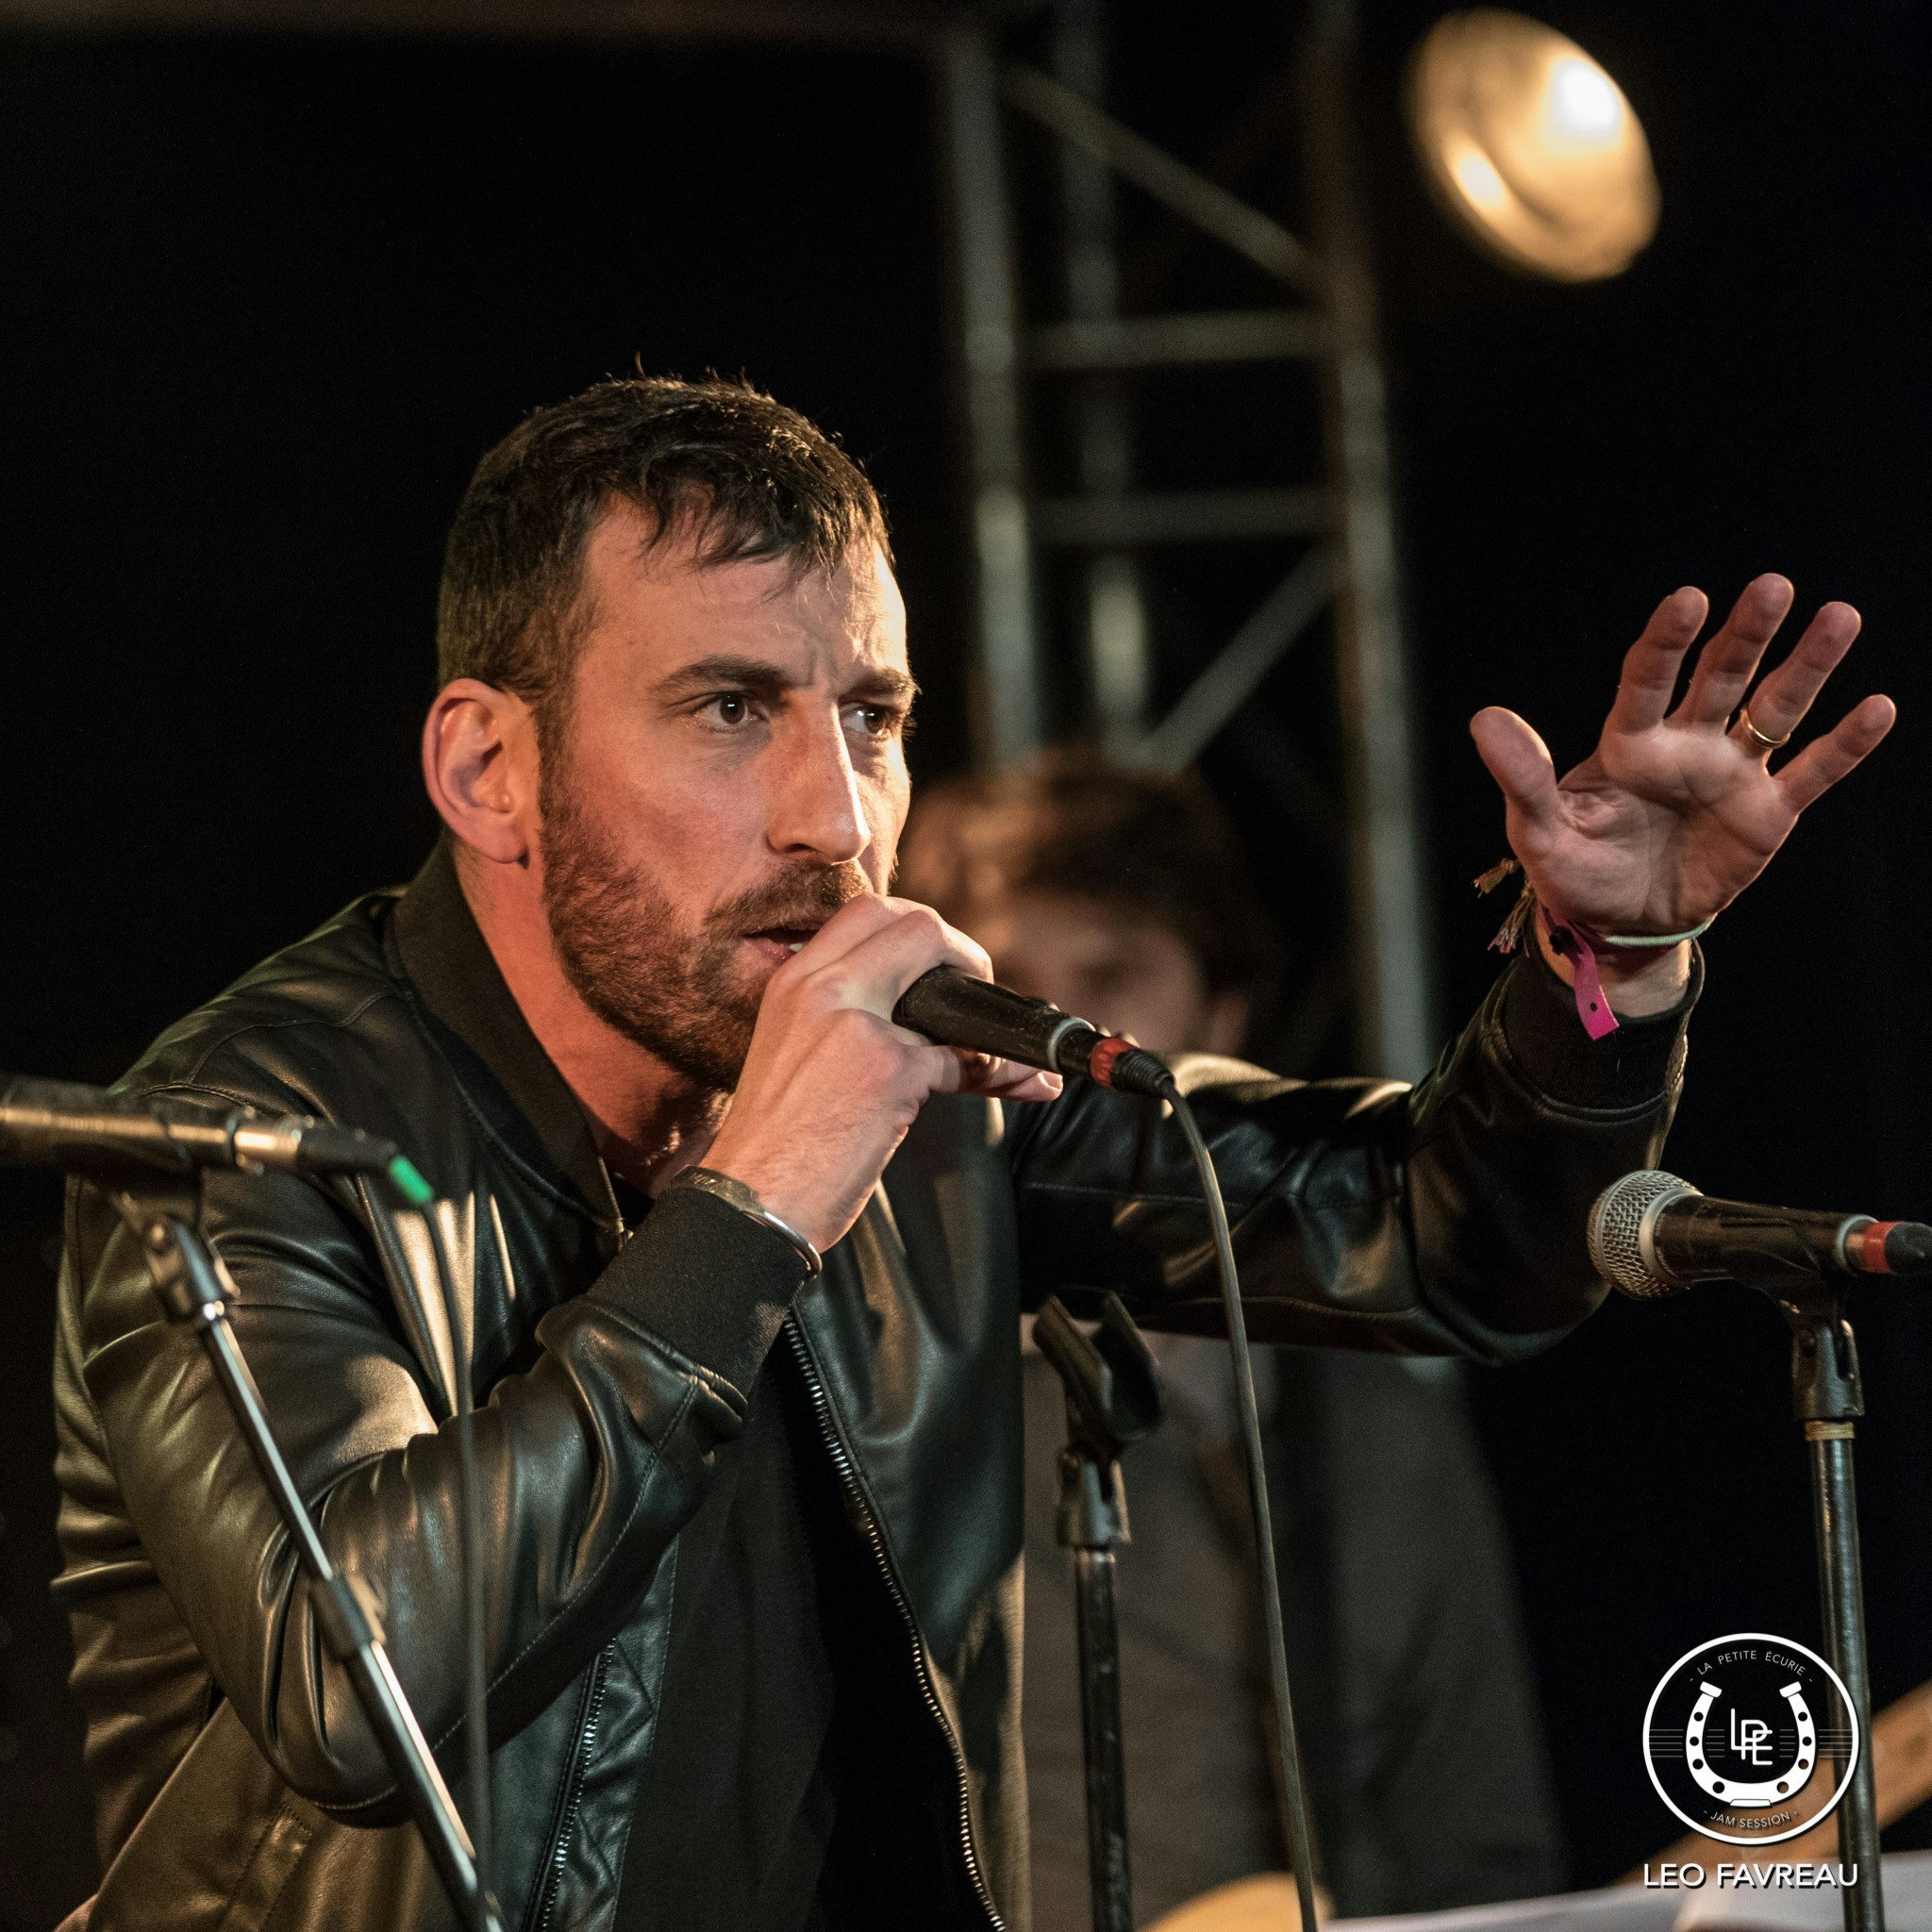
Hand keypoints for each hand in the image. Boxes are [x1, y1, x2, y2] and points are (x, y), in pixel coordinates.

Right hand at [700, 895, 1060, 1253]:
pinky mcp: (888, 1072)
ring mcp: (855, 1026)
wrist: (749, 1203)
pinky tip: (1012, 1086)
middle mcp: (819, 989)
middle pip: (916, 925)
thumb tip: (926, 1017)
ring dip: (986, 1017)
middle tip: (974, 995)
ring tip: (1006, 1051)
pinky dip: (994, 1074)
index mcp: (793, 981)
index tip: (937, 968)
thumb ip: (847, 1018)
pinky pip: (962, 1057)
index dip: (918, 931)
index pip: (868, 912)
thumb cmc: (774, 1143)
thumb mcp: (796, 1053)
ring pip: (947, 982)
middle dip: (962, 953)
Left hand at [1471, 575, 1894, 1009]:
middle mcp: (1685, 745)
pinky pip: (1811, 773)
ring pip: (1775, 709)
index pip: (1648, 680)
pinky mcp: (1767, 813)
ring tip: (1840, 615)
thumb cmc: (1573, 869)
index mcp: (1628, 743)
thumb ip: (1523, 778)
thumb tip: (1485, 719)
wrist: (1617, 926)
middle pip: (1721, 677)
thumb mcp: (1536, 832)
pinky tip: (1879, 707)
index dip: (1667, 642)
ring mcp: (1731, 774)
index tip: (1689, 600)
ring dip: (1807, 666)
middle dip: (1746, 634)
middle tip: (1773, 585)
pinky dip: (1844, 745)